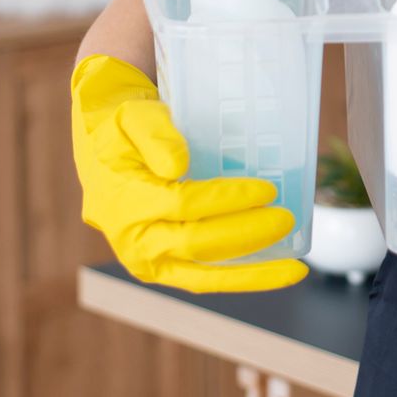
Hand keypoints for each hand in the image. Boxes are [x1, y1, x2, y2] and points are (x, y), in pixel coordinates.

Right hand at [70, 55, 307, 291]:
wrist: (103, 150)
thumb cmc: (124, 128)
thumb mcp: (134, 117)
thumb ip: (155, 136)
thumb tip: (178, 166)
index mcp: (124, 201)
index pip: (184, 205)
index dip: (227, 199)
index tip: (265, 189)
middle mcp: (133, 240)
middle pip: (196, 245)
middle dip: (246, 234)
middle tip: (285, 218)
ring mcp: (147, 261)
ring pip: (202, 277)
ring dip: (251, 275)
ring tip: (294, 270)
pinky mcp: (163, 268)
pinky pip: (204, 278)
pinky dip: (239, 278)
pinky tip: (274, 272)